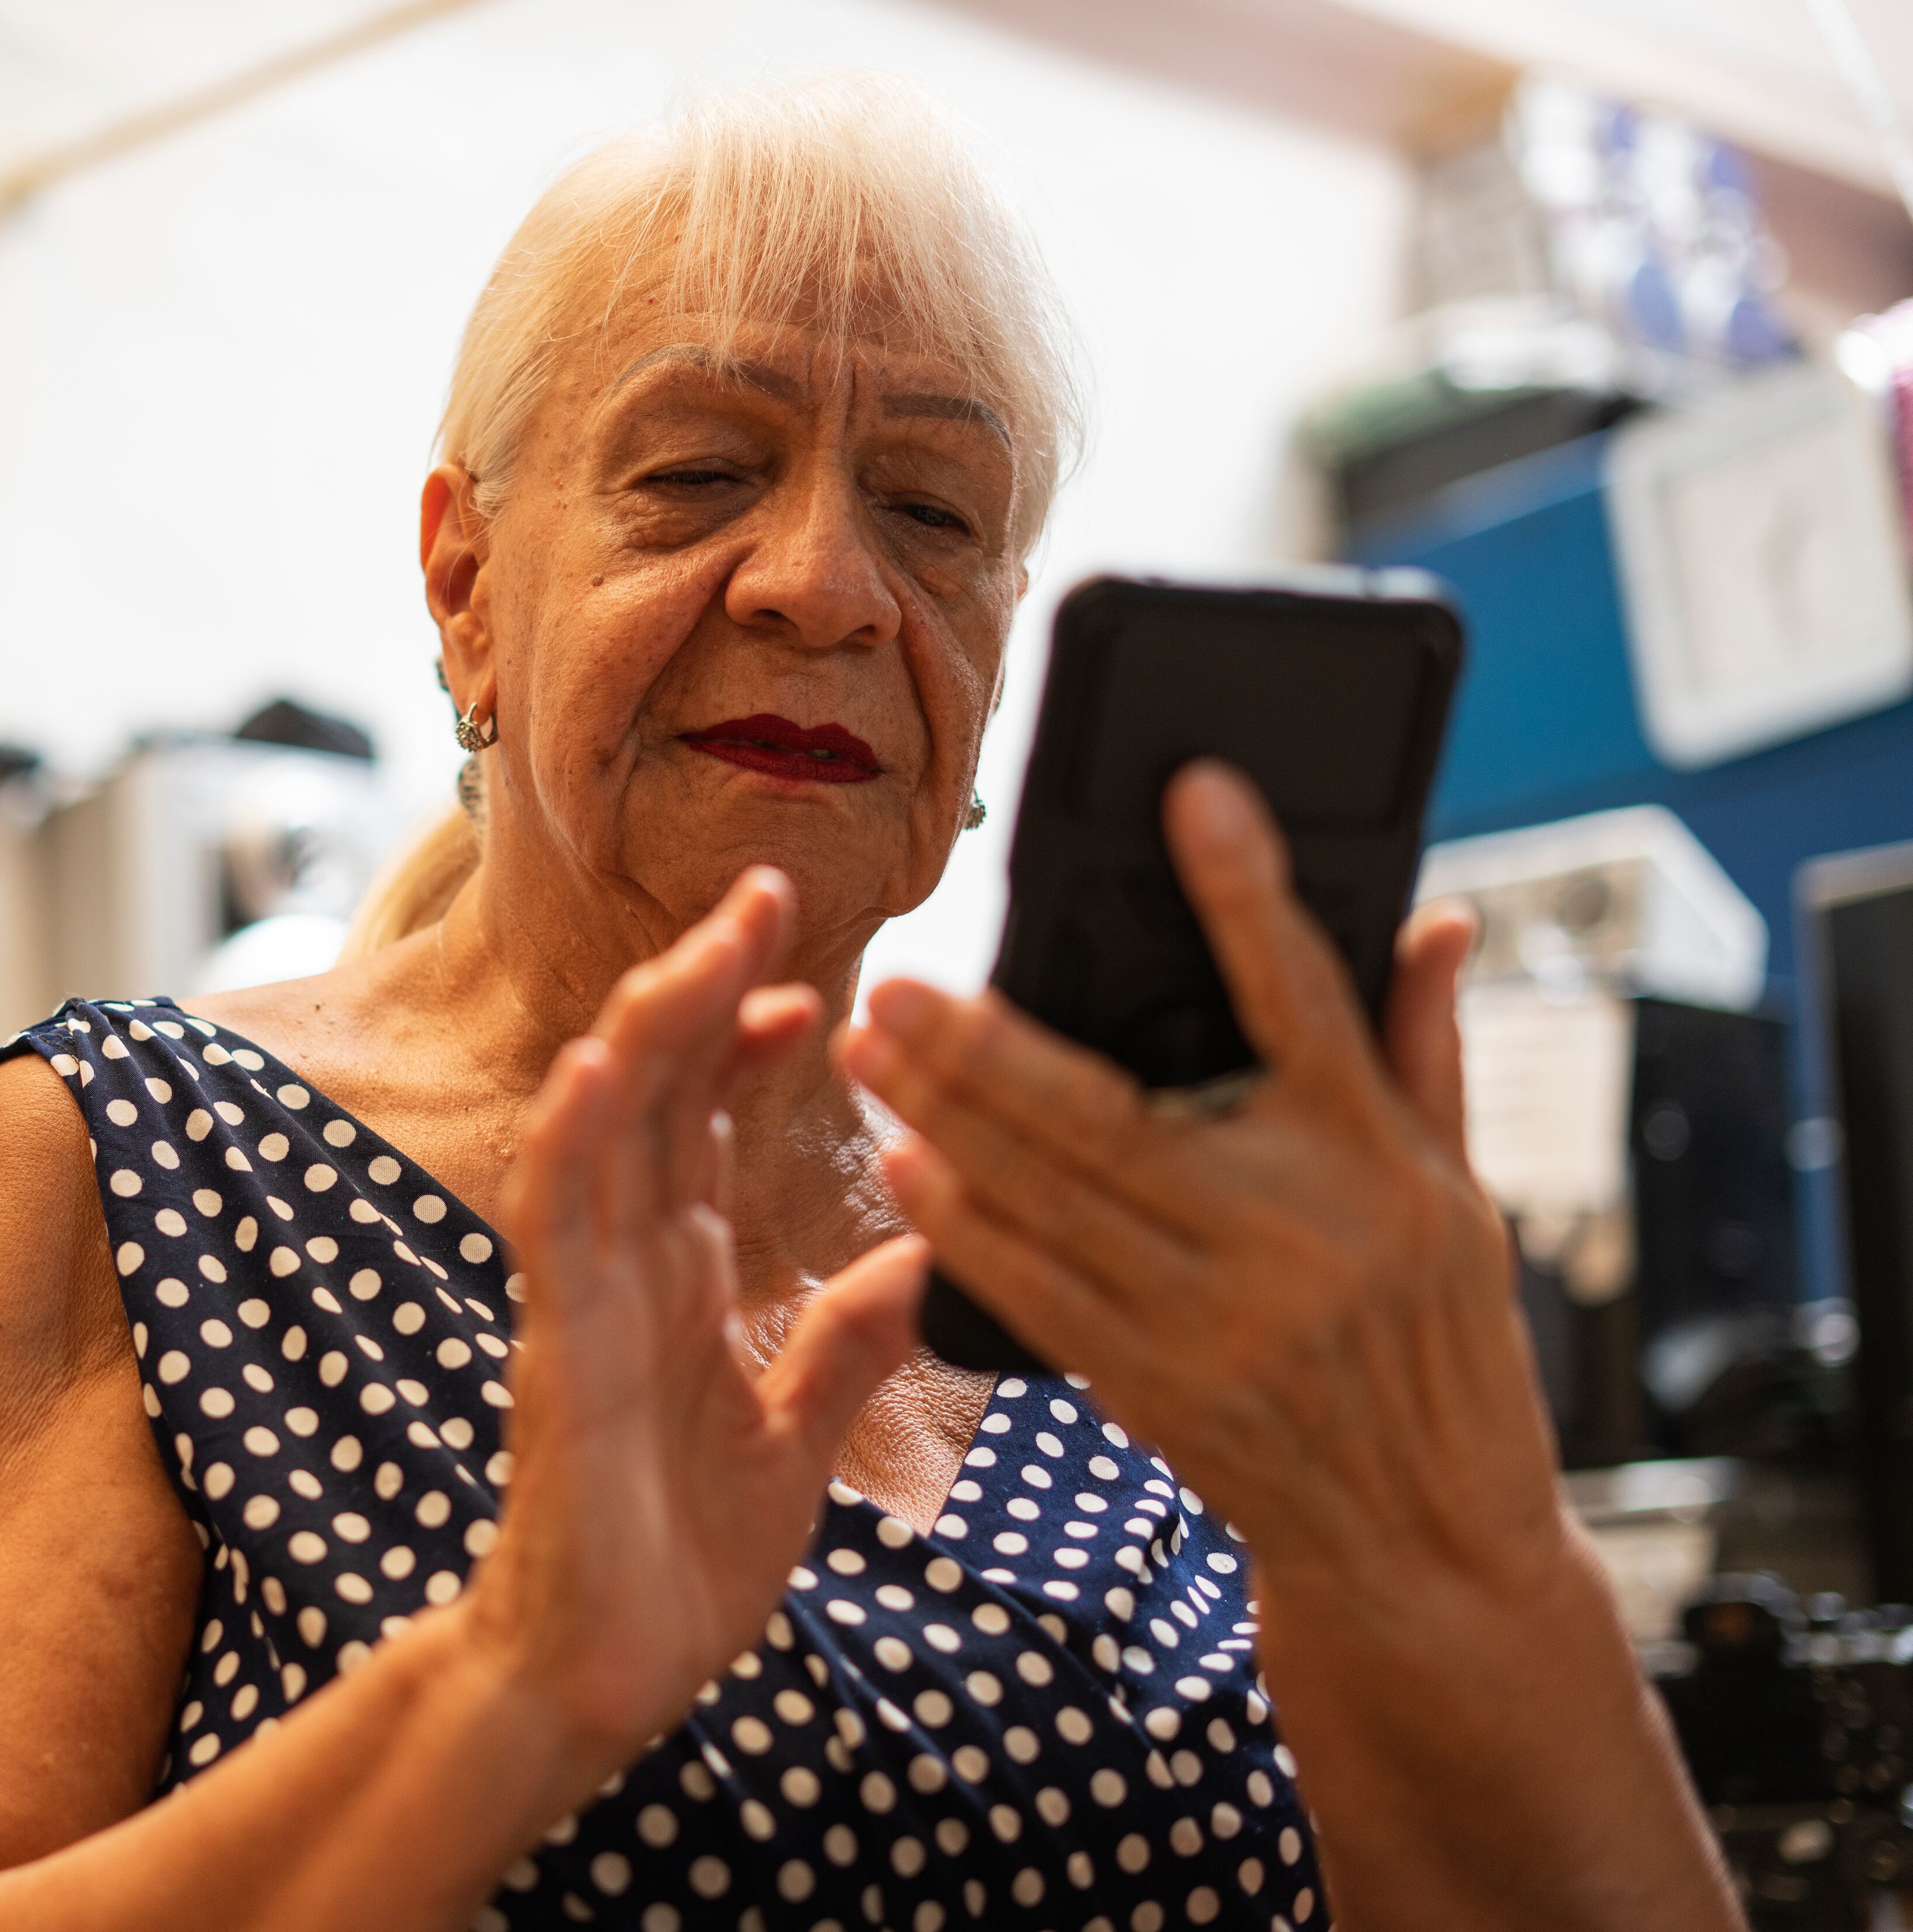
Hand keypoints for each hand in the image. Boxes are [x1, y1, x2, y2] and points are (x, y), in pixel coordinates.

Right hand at [460, 867, 928, 1770]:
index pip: (704, 1125)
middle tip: (764, 894)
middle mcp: (626, 1270)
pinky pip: (555, 1228)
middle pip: (655, 1095)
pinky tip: (597, 1070)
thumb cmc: (678, 1564)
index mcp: (677, 1283)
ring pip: (601, 1131)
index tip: (817, 988)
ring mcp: (585, 1304)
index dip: (748, 1043)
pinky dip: (572, 1142)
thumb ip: (840, 1346)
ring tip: (700, 947)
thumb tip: (915, 1258)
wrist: (604, 1680)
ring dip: (645, 1032)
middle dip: (703, 989)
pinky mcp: (561, 1354)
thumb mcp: (793, 1442)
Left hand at [838, 759, 1545, 1585]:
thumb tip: (1436, 911)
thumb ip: (1424, 1044)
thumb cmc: (1442, 1339)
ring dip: (944, 1122)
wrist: (1425, 1539)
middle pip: (1112, 1110)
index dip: (1248, 889)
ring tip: (867, 1049)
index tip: (1194, 791)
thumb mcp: (1463, 1189)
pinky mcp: (1154, 1384)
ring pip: (1051, 1197)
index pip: (1304, 993)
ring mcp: (1213, 1314)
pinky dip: (965, 1230)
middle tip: (896, 977)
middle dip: (986, 1044)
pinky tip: (907, 1170)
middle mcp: (1288, 1229)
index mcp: (1372, 1156)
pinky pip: (1037, 1292)